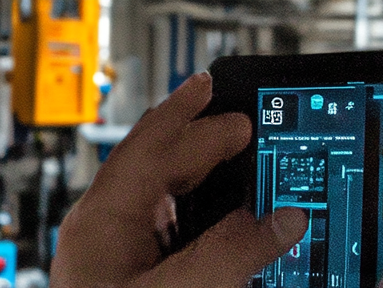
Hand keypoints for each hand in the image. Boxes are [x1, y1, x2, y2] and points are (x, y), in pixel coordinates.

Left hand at [53, 74, 310, 286]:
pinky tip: (220, 232)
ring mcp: (112, 269)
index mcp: (102, 224)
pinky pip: (167, 246)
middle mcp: (102, 240)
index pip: (150, 149)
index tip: (225, 99)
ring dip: (199, 183)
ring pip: (160, 210)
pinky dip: (200, 226)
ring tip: (231, 164)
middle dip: (195, 142)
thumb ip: (231, 253)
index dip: (192, 119)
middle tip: (235, 121)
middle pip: (152, 172)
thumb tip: (280, 219)